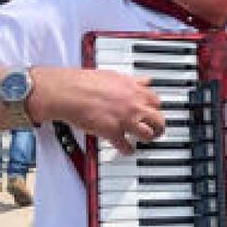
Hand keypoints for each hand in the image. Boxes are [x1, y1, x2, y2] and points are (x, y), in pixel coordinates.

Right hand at [31, 67, 164, 154]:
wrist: (66, 92)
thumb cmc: (83, 82)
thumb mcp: (113, 75)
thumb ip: (131, 81)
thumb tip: (143, 81)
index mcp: (134, 89)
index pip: (156, 100)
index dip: (155, 107)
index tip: (154, 111)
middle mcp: (133, 105)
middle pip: (158, 119)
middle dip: (159, 125)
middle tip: (157, 129)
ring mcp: (124, 119)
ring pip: (147, 134)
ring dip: (148, 138)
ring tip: (145, 140)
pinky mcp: (112, 132)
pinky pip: (126, 146)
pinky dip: (128, 150)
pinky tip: (127, 150)